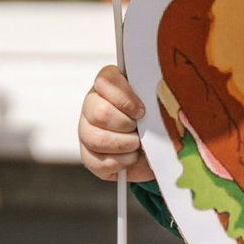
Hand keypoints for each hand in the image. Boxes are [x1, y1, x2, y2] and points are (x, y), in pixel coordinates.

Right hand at [79, 64, 153, 183]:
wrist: (155, 151)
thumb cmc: (155, 123)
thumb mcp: (157, 105)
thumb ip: (153, 96)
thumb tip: (155, 98)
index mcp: (109, 85)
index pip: (106, 81)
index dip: (124, 98)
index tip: (140, 111)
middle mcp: (93, 104)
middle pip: (99, 112)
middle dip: (125, 125)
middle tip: (139, 129)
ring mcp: (86, 130)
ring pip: (97, 139)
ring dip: (124, 145)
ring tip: (136, 145)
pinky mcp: (87, 155)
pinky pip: (97, 162)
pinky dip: (120, 163)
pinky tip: (129, 157)